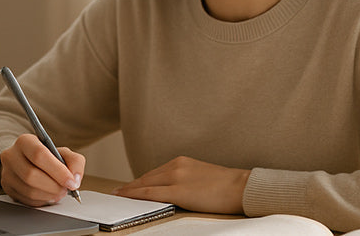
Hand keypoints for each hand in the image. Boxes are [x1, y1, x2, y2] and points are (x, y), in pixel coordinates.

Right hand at [0, 134, 84, 206]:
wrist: (28, 162)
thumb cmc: (47, 157)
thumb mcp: (62, 152)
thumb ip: (74, 161)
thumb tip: (75, 179)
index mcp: (25, 141)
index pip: (39, 155)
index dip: (57, 171)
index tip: (71, 182)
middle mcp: (11, 156)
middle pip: (31, 174)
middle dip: (54, 186)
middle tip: (66, 189)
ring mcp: (6, 173)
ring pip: (29, 190)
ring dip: (49, 195)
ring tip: (59, 192)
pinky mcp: (7, 188)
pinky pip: (26, 200)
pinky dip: (42, 200)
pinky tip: (49, 195)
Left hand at [113, 156, 249, 213]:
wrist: (241, 187)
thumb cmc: (227, 185)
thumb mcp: (201, 176)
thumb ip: (185, 179)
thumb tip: (173, 190)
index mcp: (182, 162)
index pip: (155, 173)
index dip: (140, 180)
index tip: (129, 185)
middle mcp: (176, 166)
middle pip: (147, 177)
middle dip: (131, 185)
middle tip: (118, 191)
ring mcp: (176, 177)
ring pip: (145, 184)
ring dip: (130, 190)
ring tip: (118, 195)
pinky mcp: (178, 191)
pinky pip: (150, 193)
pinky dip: (135, 194)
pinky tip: (125, 197)